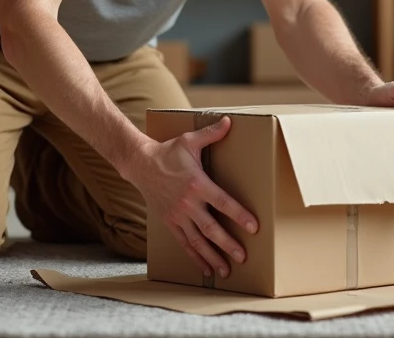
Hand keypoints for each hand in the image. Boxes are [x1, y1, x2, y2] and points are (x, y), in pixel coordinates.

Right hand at [124, 117, 257, 278]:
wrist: (140, 164)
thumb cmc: (168, 152)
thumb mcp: (189, 140)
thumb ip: (211, 134)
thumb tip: (229, 121)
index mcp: (197, 183)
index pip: (222, 202)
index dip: (239, 215)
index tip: (253, 226)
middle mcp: (187, 203)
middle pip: (211, 228)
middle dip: (228, 244)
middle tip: (243, 256)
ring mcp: (178, 215)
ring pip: (197, 241)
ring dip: (212, 256)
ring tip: (227, 270)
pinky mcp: (170, 222)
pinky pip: (184, 243)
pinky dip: (195, 257)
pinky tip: (206, 269)